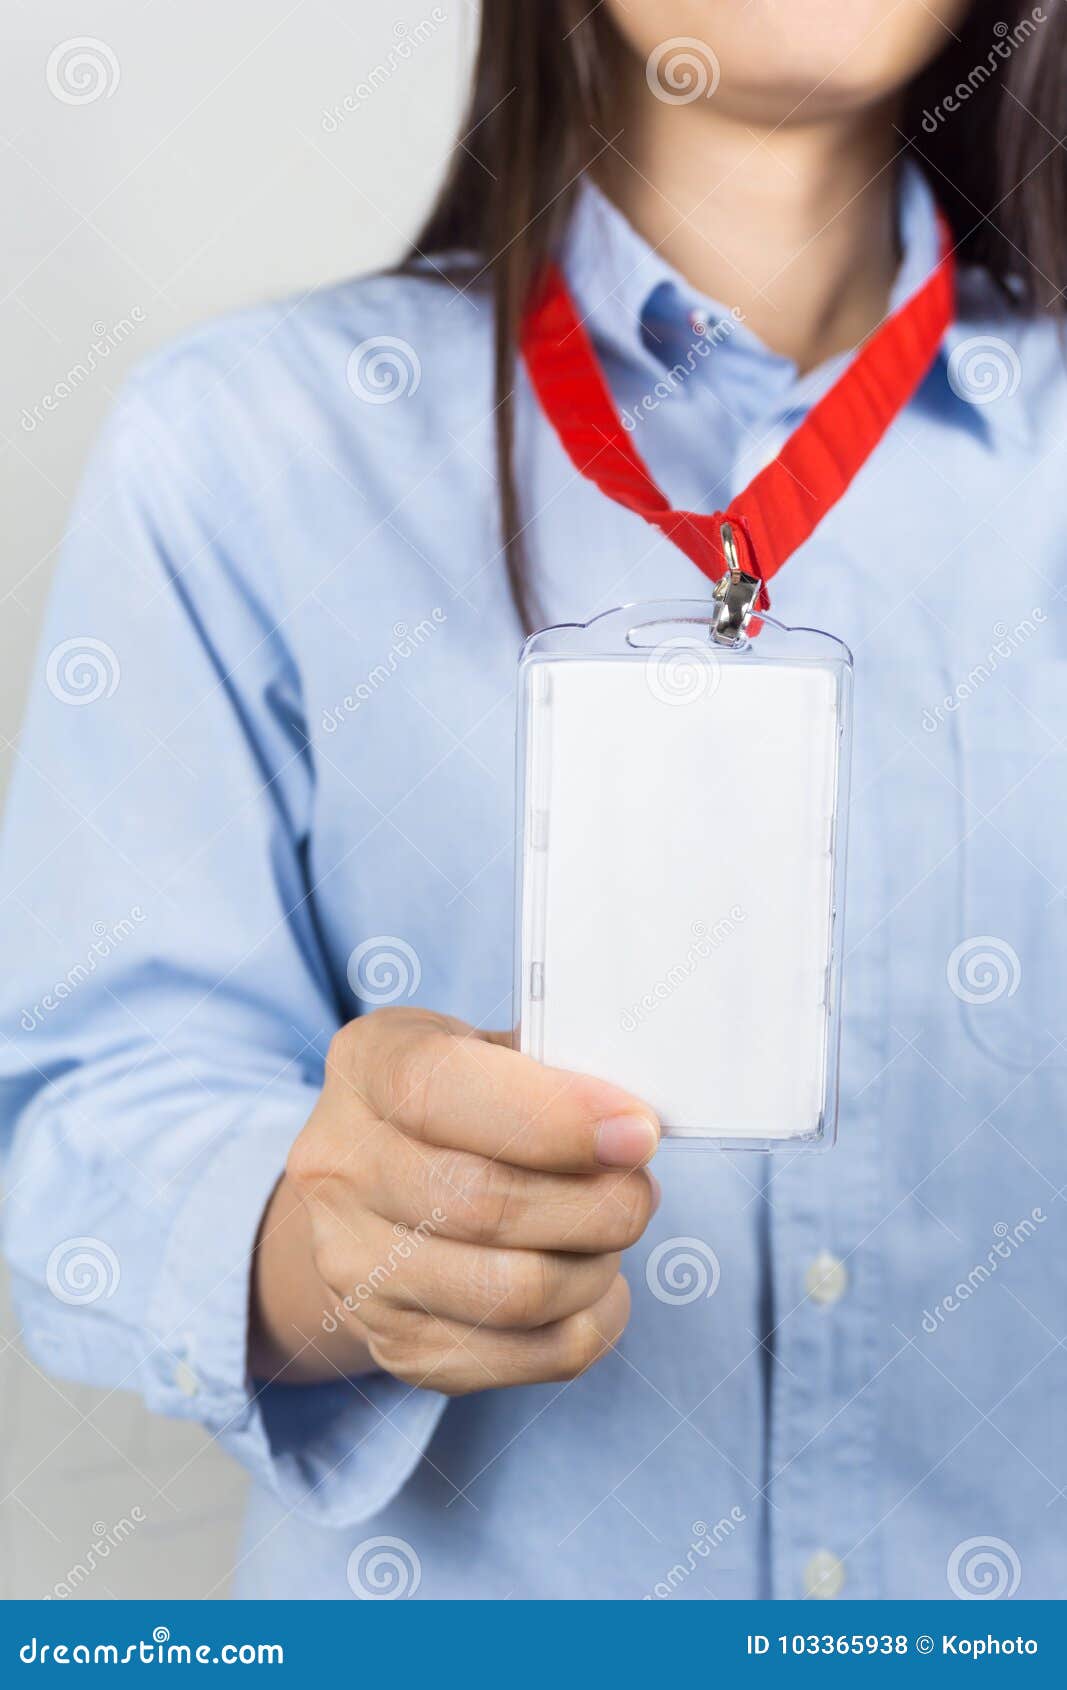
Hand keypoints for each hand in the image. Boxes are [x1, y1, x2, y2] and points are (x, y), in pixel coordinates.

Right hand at [255, 1009, 659, 1394]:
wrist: (377, 1198)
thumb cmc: (462, 1107)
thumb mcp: (490, 1051)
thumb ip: (552, 1070)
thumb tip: (632, 1127)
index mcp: (366, 1066)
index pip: (439, 1091)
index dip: (553, 1116)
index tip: (637, 1132)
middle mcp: (338, 1168)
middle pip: (483, 1204)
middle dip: (596, 1203)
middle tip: (640, 1189)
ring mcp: (356, 1267)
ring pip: (511, 1292)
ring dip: (595, 1265)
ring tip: (613, 1232)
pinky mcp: (398, 1346)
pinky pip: (528, 1357)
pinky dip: (592, 1323)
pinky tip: (598, 1285)